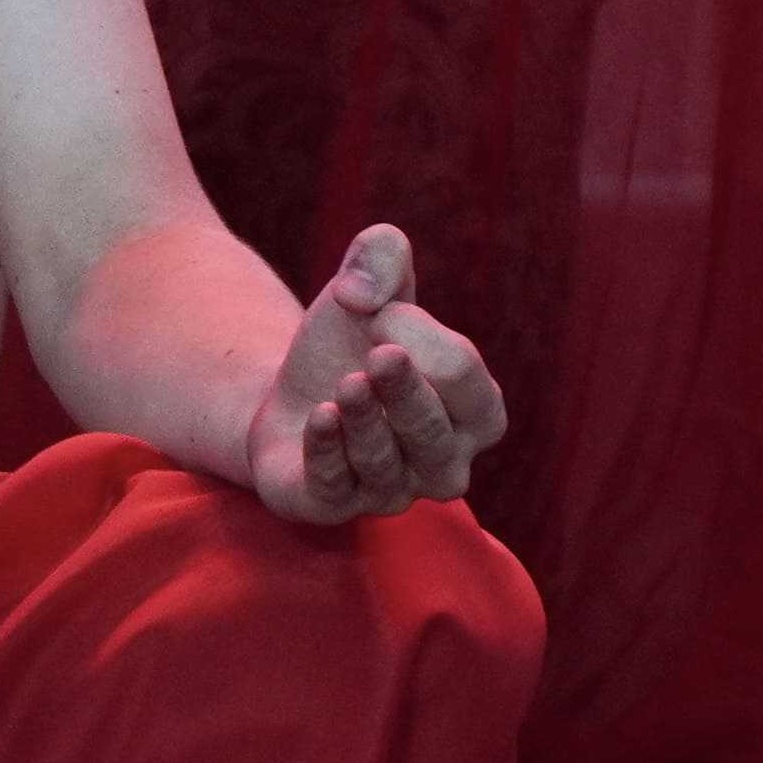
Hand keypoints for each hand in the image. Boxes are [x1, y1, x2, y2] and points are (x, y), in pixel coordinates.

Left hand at [245, 223, 502, 523]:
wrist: (288, 389)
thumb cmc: (351, 341)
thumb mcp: (369, 283)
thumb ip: (382, 255)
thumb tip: (362, 295)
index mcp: (474, 410)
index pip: (465, 378)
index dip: (422, 338)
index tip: (379, 314)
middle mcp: (442, 463)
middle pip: (435, 435)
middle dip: (407, 393)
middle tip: (377, 354)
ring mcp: (389, 492)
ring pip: (387, 468)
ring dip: (366, 421)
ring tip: (345, 384)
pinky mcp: (331, 506)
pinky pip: (335, 491)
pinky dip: (328, 452)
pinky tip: (319, 416)